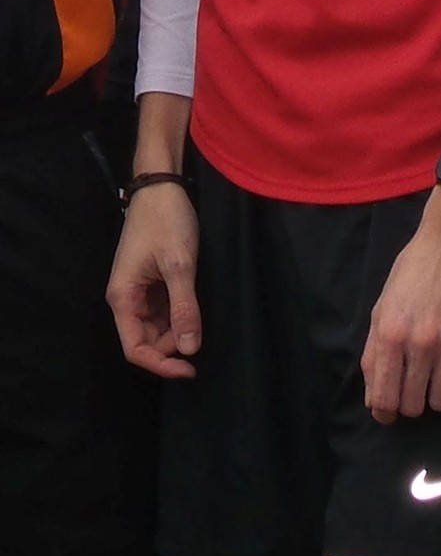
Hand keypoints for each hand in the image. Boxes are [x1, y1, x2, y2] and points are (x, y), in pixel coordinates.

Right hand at [106, 181, 200, 377]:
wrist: (161, 186)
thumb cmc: (166, 221)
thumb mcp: (179, 265)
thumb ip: (184, 308)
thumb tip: (190, 350)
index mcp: (123, 298)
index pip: (135, 349)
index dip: (161, 364)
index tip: (191, 369)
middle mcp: (126, 299)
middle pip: (147, 341)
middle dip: (173, 345)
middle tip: (202, 331)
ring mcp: (139, 291)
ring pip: (158, 327)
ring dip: (179, 330)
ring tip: (201, 314)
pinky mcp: (152, 282)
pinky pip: (164, 311)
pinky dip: (180, 314)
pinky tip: (196, 306)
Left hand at [362, 184, 440, 422]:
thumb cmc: (414, 268)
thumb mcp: (382, 304)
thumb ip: (374, 351)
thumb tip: (375, 394)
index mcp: (390, 333)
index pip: (384, 398)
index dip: (384, 412)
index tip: (388, 411)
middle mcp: (419, 343)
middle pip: (413, 405)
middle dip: (409, 405)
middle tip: (412, 390)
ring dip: (435, 398)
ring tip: (435, 381)